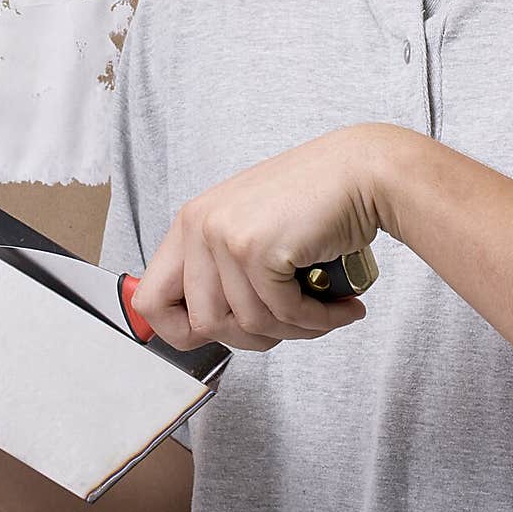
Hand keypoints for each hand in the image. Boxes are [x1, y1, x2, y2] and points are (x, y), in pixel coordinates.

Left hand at [131, 124, 384, 351]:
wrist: (361, 172)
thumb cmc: (317, 201)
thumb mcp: (252, 229)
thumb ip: (224, 272)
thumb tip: (208, 329)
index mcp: (191, 222)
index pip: (150, 299)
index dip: (180, 331)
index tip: (222, 335)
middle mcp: (199, 225)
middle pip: (203, 324)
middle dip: (253, 339)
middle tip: (290, 325)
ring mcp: (224, 235)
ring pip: (248, 325)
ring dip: (295, 330)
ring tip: (325, 312)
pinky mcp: (257, 248)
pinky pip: (283, 314)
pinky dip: (319, 320)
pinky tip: (342, 306)